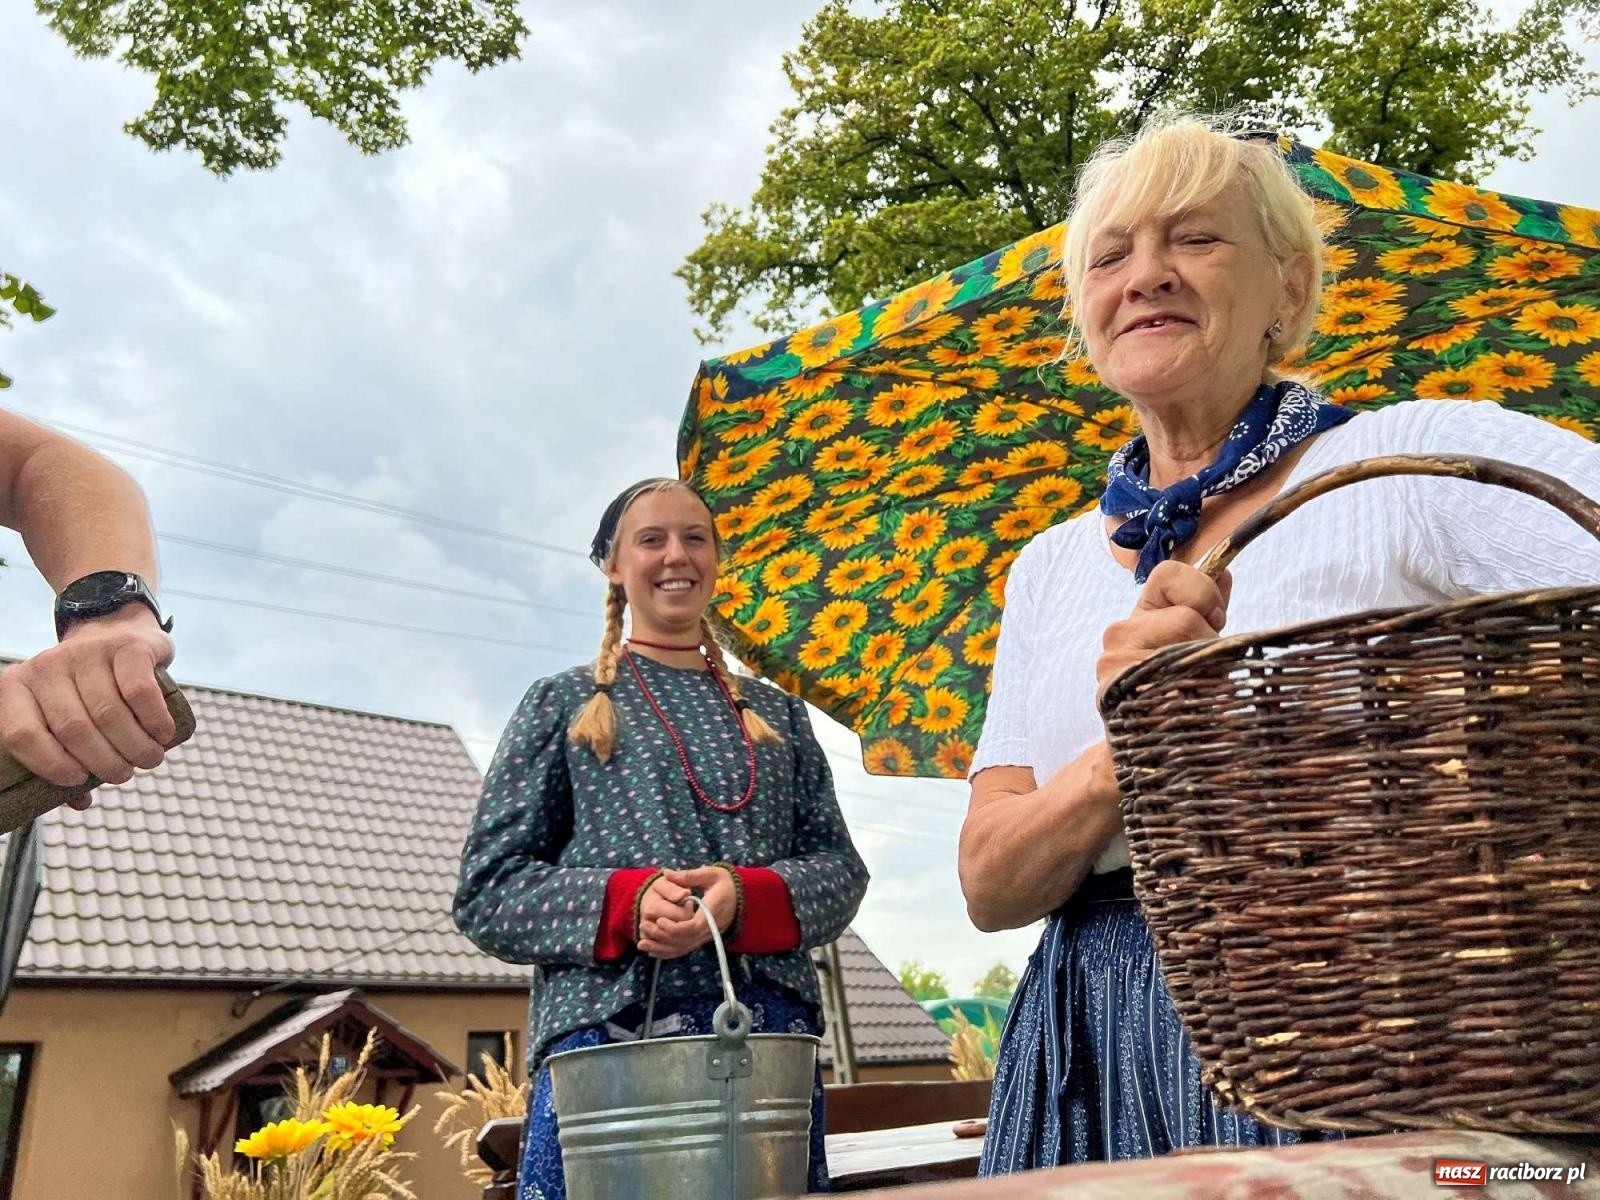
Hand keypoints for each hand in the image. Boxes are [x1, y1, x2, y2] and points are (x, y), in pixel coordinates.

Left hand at [0, 606, 176, 803]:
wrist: (114, 631)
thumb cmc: (86, 687)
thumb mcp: (64, 714)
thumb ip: (67, 755)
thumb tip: (80, 802)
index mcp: (16, 687)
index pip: (22, 734)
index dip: (50, 765)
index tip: (79, 781)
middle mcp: (47, 667)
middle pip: (73, 728)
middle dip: (105, 762)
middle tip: (124, 775)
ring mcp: (87, 653)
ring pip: (109, 714)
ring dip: (136, 747)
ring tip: (148, 760)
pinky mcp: (126, 647)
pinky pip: (140, 693)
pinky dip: (154, 721)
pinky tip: (163, 735)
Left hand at [638, 866, 736, 959]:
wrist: (745, 898)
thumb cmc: (727, 883)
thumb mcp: (711, 874)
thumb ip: (689, 876)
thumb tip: (666, 873)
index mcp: (713, 912)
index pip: (693, 927)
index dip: (674, 928)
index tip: (658, 920)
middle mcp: (711, 928)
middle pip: (685, 941)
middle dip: (662, 936)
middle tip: (643, 925)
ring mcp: (707, 936)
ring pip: (684, 948)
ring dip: (662, 948)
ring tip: (641, 944)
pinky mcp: (703, 939)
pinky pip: (685, 950)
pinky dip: (669, 952)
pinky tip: (653, 951)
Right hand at [1097, 561, 1231, 703]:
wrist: (1148, 747)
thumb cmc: (1179, 687)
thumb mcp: (1196, 641)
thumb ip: (1210, 607)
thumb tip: (1223, 570)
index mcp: (1140, 612)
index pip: (1169, 573)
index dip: (1202, 594)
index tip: (1210, 621)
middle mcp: (1118, 633)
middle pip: (1186, 619)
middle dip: (1209, 643)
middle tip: (1203, 669)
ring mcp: (1112, 665)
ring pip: (1182, 653)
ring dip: (1205, 673)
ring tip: (1194, 690)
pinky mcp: (1114, 697)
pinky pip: (1172, 686)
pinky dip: (1193, 698)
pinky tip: (1185, 708)